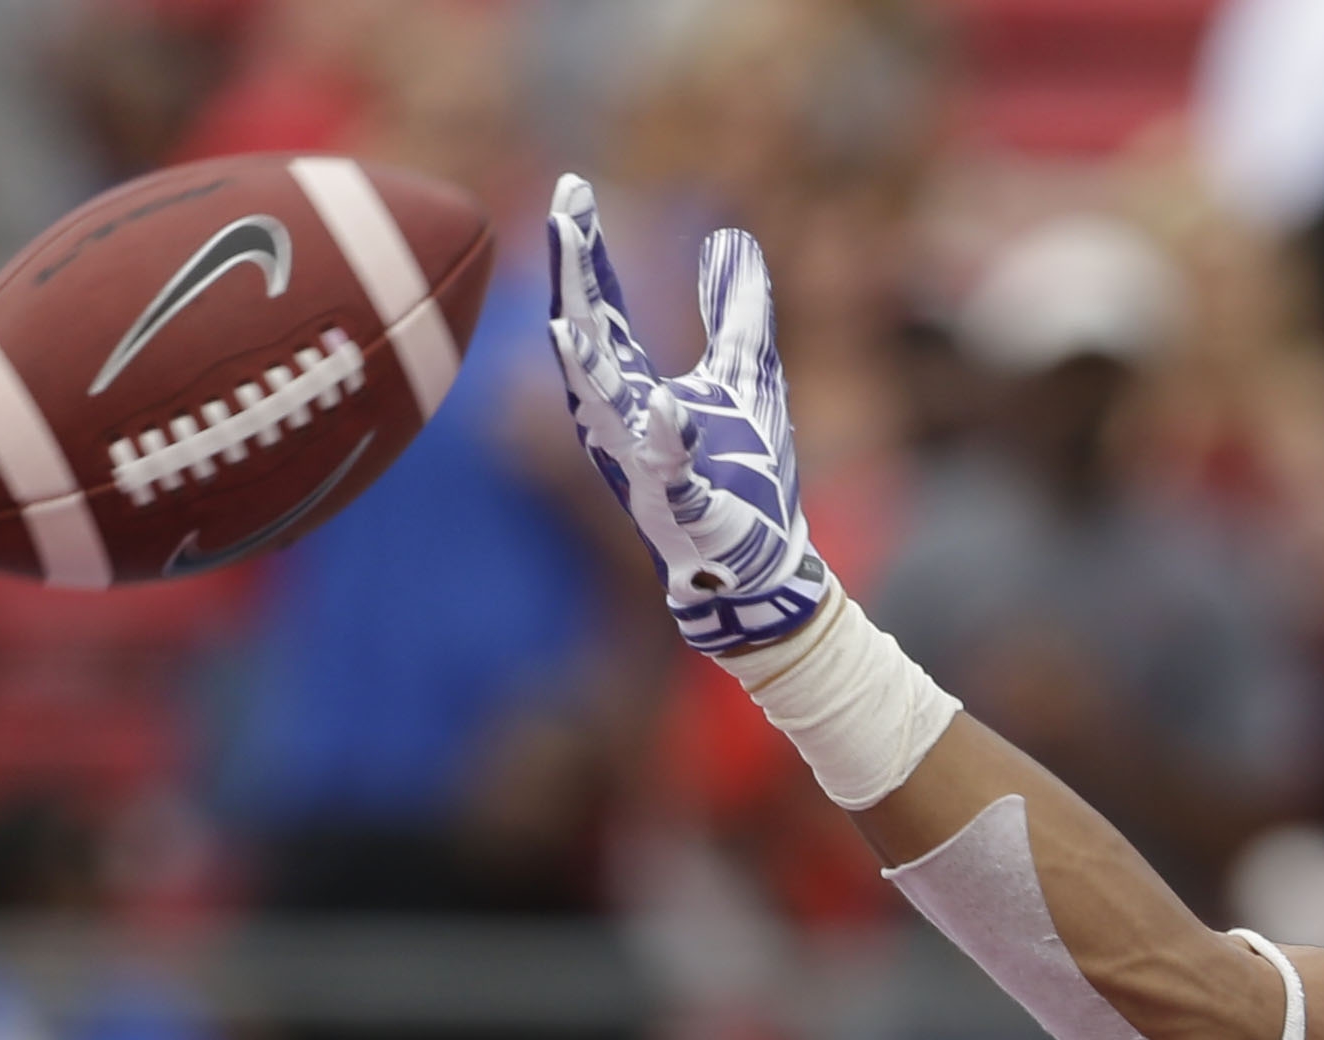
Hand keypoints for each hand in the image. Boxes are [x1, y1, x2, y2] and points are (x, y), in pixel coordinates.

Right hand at [544, 177, 836, 659]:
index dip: (586, 250)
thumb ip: (736, 310)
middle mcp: (622, 420)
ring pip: (606, 407)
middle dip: (576, 284)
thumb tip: (731, 238)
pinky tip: (668, 404)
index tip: (572, 188)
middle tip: (563, 220)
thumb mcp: (748, 374)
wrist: (760, 567)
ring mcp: (644, 463)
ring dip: (588, 364)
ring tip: (569, 317)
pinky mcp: (682, 504)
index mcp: (632, 386)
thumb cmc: (745, 475)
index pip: (599, 306)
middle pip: (587, 341)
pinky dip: (666, 436)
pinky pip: (668, 467)